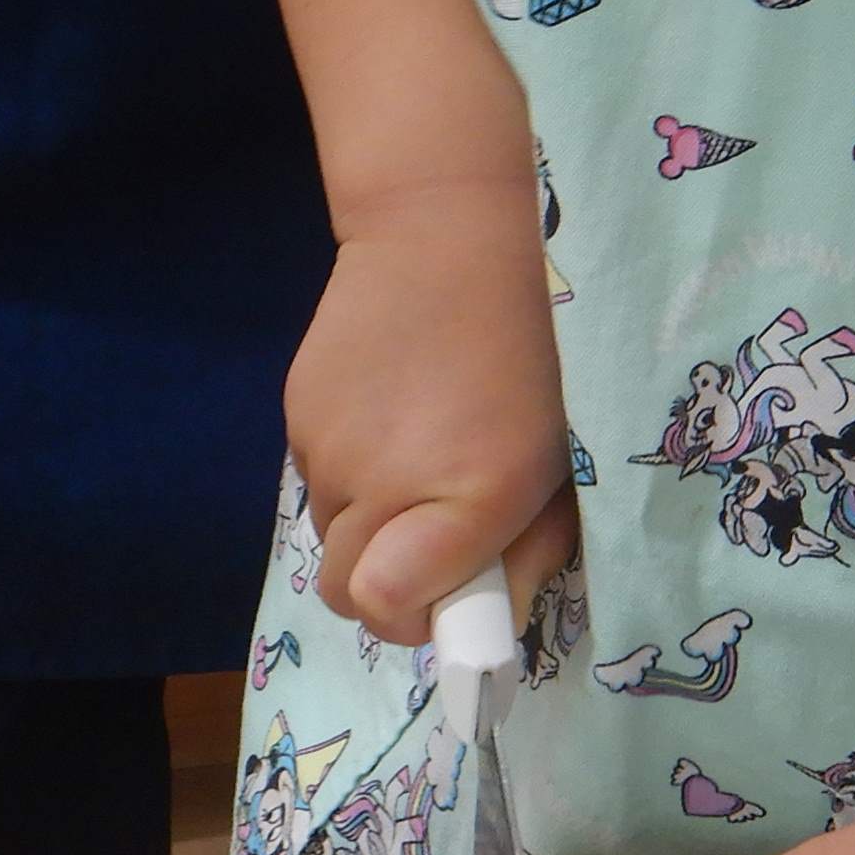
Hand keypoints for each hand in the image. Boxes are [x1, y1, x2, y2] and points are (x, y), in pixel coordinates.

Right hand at [280, 194, 570, 642]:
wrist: (448, 235)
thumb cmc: (534, 355)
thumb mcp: (559, 462)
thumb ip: (526, 552)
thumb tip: (486, 618)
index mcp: (465, 499)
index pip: (384, 609)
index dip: (414, 619)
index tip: (449, 594)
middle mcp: (380, 483)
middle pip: (345, 590)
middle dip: (387, 584)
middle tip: (434, 538)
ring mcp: (326, 448)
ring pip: (330, 532)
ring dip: (370, 520)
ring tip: (417, 453)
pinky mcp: (295, 412)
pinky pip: (316, 477)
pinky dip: (350, 470)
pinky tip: (391, 411)